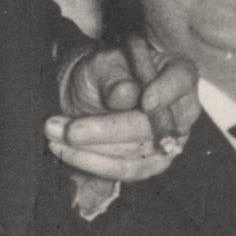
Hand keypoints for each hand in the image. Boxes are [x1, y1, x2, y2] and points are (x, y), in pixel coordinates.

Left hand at [43, 36, 200, 184]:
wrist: (94, 96)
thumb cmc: (105, 74)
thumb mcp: (103, 65)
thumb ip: (113, 78)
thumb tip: (124, 95)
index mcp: (177, 73)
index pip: (180, 81)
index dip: (165, 92)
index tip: (144, 100)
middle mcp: (181, 111)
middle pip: (152, 126)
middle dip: (107, 130)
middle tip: (70, 129)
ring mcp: (169, 141)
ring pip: (135, 153)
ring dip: (91, 149)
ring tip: (55, 135)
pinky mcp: (152, 164)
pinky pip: (124, 170)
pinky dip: (92, 163)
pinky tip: (65, 151)